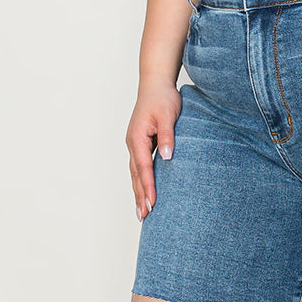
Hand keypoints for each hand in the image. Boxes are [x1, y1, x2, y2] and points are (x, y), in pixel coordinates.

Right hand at [126, 79, 181, 220]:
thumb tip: (167, 157)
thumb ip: (168, 136)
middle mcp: (133, 144)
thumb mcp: (168, 116)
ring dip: (138, 192)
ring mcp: (135, 145)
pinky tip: (145, 193)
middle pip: (135, 175)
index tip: (152, 203)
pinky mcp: (141, 144)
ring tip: (142, 212)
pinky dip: (141, 182)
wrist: (155, 85)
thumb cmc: (162, 99)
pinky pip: (139, 168)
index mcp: (137, 138)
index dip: (148, 187)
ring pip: (135, 174)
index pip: (144, 168)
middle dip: (140, 196)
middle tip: (144, 216)